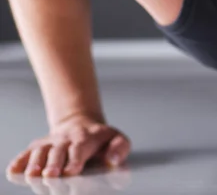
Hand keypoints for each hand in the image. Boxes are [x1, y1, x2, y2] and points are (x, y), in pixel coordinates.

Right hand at [5, 113, 130, 176]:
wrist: (80, 124)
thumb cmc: (101, 140)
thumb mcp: (117, 139)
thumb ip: (119, 148)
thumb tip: (113, 161)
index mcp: (86, 138)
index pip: (80, 148)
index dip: (75, 159)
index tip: (72, 171)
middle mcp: (66, 140)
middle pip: (58, 151)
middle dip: (54, 163)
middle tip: (51, 175)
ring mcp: (50, 143)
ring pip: (41, 152)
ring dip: (36, 163)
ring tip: (33, 175)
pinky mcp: (38, 147)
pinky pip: (26, 153)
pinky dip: (20, 161)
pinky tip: (14, 170)